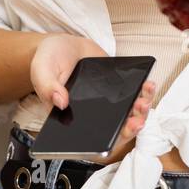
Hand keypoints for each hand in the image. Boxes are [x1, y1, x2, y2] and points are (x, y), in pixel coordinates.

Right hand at [30, 34, 156, 147]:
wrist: (64, 44)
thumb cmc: (49, 61)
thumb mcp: (41, 70)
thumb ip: (47, 86)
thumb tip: (61, 103)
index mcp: (70, 120)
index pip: (89, 141)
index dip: (105, 144)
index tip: (115, 137)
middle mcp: (92, 115)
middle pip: (114, 130)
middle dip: (129, 128)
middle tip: (136, 120)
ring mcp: (107, 103)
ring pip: (127, 115)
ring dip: (140, 111)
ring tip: (144, 99)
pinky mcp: (118, 89)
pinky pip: (133, 95)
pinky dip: (143, 92)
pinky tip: (147, 84)